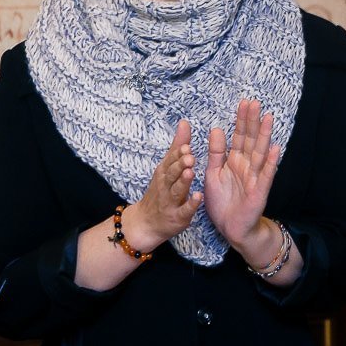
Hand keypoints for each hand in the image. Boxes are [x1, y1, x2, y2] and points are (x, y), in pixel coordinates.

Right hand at [130, 119, 202, 249]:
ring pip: (177, 190)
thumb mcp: (166, 167)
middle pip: (172, 173)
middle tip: (190, 156)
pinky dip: (191, 204)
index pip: (171, 160)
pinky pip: (184, 210)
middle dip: (180, 164)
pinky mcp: (177, 217)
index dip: (178, 153)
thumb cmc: (160, 191)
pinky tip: (199, 197)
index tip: (187, 145)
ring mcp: (170, 201)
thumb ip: (177, 146)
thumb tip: (184, 122)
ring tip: (191, 172)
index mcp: (165, 172)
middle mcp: (166, 185)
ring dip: (183, 182)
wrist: (146, 222)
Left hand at [203, 99, 281, 247]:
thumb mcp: (213, 173)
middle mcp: (247, 165)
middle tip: (255, 103)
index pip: (239, 136)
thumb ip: (216, 153)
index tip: (244, 103)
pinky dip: (271, 162)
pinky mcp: (260, 191)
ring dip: (265, 136)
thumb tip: (216, 128)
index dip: (241, 120)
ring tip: (268, 119)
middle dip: (253, 122)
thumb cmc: (223, 201)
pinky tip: (276, 149)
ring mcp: (255, 177)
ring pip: (260, 153)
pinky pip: (266, 175)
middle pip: (251, 140)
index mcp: (235, 161)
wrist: (231, 228)